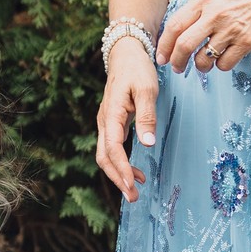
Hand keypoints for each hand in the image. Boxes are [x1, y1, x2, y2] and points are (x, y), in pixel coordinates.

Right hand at [96, 34, 159, 203]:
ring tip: (135, 189)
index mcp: (111, 114)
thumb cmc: (137, 70)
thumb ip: (147, 116)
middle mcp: (105, 121)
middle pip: (103, 157)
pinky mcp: (112, 123)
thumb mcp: (147, 90)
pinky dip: (120, 163)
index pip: (112, 148)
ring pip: (105, 155)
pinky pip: (111, 148)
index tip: (131, 185)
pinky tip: (135, 172)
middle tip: (133, 197)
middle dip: (116, 178)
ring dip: (118, 173)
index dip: (120, 169)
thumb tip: (146, 143)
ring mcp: (106, 123)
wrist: (125, 54)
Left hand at [160, 0, 250, 75]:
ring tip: (204, 63)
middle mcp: (214, 15)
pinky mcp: (246, 41)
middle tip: (177, 67)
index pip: (174, 26)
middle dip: (176, 61)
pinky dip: (221, 66)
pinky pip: (225, 64)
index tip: (161, 57)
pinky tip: (224, 58)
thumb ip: (198, 8)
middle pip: (184, 45)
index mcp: (203, 0)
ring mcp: (231, 29)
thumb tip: (179, 29)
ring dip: (201, 66)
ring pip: (204, 59)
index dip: (164, 45)